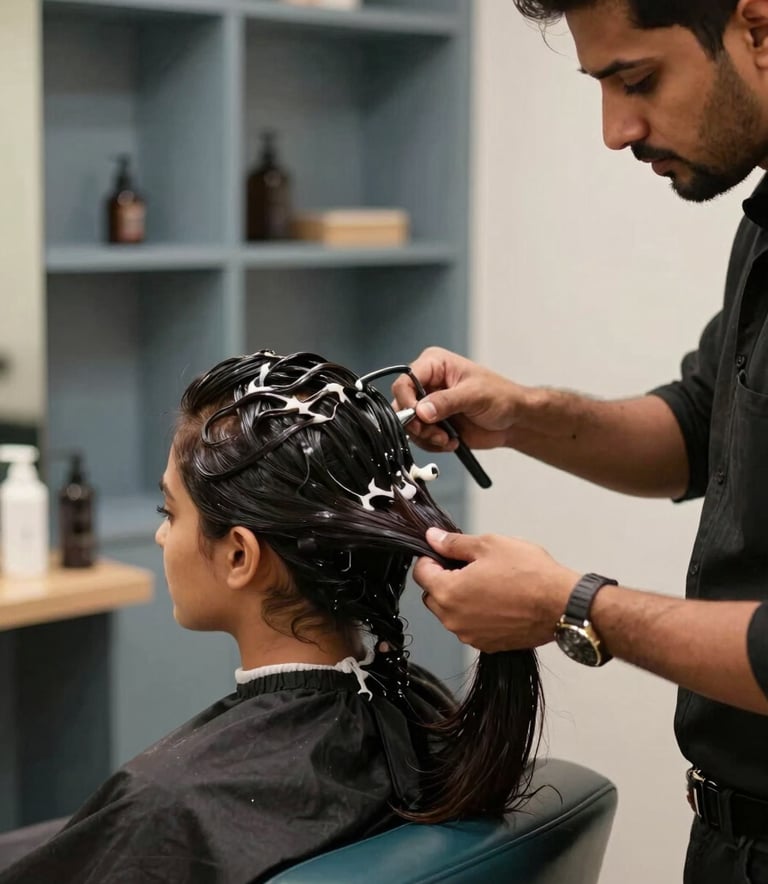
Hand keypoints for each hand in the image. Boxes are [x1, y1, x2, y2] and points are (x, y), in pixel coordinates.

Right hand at [391, 346, 528, 452]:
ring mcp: (428, 404)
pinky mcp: (433, 423)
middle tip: (436, 433)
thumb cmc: (501, 397)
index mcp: (434, 365)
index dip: (407, 401)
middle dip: (417, 424)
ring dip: (426, 437)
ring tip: (447, 438)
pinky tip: (450, 441)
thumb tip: (421, 411)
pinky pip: (419, 437)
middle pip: (402, 405)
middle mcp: (427, 383)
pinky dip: (432, 443)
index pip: (405, 380)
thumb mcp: (474, 395)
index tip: (418, 417)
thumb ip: (446, 402)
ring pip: (408, 425)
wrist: (513, 420)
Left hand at [414, 528, 578, 652]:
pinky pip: (470, 626)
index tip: (445, 552)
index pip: (421, 573)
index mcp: (448, 592)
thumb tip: (433, 538)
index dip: (431, 557)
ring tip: (488, 582)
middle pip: (432, 595)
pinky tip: (497, 599)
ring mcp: (470, 635)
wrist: (562, 604)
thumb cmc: (530, 574)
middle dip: (443, 579)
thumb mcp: (489, 545)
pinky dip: (476, 614)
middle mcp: (454, 619)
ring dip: (460, 597)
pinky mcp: (488, 645)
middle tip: (469, 565)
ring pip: (451, 612)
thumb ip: (455, 543)